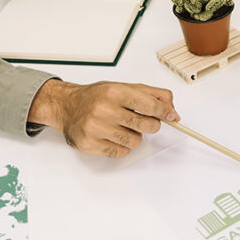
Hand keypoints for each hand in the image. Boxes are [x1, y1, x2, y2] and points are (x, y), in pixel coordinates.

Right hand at [29, 80, 178, 157]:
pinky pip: (121, 152)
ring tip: (121, 127)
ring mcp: (96, 128)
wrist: (67, 106)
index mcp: (114, 92)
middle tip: (142, 121)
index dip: (164, 112)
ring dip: (133, 136)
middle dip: (150, 125)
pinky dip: (121, 146)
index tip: (171, 116)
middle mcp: (104, 109)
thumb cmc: (98, 97)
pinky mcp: (90, 144)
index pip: (150, 105)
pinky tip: (111, 135)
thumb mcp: (125, 87)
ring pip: (135, 142)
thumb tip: (172, 110)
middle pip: (146, 125)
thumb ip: (152, 95)